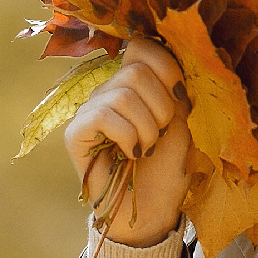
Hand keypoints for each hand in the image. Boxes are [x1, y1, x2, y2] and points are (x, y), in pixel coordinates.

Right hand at [63, 39, 191, 247]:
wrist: (153, 211)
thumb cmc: (168, 169)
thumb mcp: (182, 122)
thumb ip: (175, 89)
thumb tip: (175, 58)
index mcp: (134, 83)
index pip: (141, 46)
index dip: (166, 67)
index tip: (181, 98)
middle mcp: (108, 91)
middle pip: (135, 71)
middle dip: (161, 107)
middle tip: (160, 136)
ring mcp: (89, 111)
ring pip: (123, 94)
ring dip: (146, 128)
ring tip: (146, 149)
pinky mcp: (75, 133)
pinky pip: (102, 115)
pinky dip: (127, 136)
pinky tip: (130, 155)